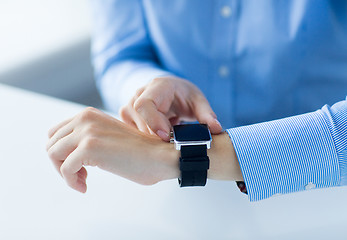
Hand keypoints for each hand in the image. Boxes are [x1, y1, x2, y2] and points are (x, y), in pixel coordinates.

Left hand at [46, 107, 178, 192]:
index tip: (77, 165)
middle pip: (51, 143)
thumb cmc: (140, 152)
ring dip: (64, 173)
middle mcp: (85, 118)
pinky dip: (71, 181)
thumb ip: (90, 137)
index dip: (62, 152)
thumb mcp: (108, 136)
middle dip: (61, 163)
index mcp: (89, 114)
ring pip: (53, 154)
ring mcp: (87, 132)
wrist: (160, 156)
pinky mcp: (89, 148)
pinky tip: (85, 186)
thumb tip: (69, 154)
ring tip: (82, 180)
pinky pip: (65, 169)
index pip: (56, 132)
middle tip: (80, 175)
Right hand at [119, 76, 222, 140]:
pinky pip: (133, 134)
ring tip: (168, 138)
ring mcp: (130, 106)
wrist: (170, 90)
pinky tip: (159, 138)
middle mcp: (139, 94)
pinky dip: (147, 140)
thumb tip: (216, 129)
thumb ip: (206, 114)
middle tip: (173, 143)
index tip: (165, 136)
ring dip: (152, 139)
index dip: (153, 122)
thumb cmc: (184, 95)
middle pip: (140, 121)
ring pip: (135, 130)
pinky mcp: (127, 117)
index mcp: (158, 87)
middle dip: (156, 136)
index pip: (145, 104)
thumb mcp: (198, 101)